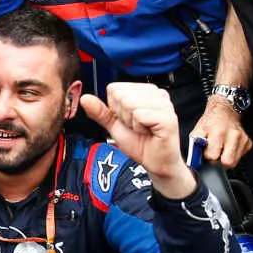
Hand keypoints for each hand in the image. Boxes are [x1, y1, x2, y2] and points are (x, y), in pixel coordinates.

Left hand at [80, 82, 194, 197]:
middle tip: (137, 126)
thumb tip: (85, 98)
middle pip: (120, 95)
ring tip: (143, 129)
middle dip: (124, 116)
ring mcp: (164, 104)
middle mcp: (156, 93)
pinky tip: (150, 132)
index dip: (116, 109)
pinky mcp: (167, 116)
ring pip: (129, 103)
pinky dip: (140, 128)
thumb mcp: (115, 125)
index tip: (129, 120)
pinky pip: (140, 115)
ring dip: (132, 123)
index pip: (114, 89)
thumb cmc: (140, 142)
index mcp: (144, 90)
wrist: (155, 163)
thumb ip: (101, 112)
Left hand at [189, 97, 251, 168]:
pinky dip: (233, 154)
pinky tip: (228, 146)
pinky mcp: (248, 142)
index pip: (213, 157)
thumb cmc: (210, 121)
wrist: (225, 110)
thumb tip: (195, 160)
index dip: (207, 156)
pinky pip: (239, 156)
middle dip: (219, 161)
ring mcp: (242, 139)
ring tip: (221, 148)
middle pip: (227, 162)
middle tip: (215, 153)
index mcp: (218, 132)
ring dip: (226, 158)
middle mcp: (233, 135)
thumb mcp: (197, 131)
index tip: (206, 151)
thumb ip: (195, 146)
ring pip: (234, 161)